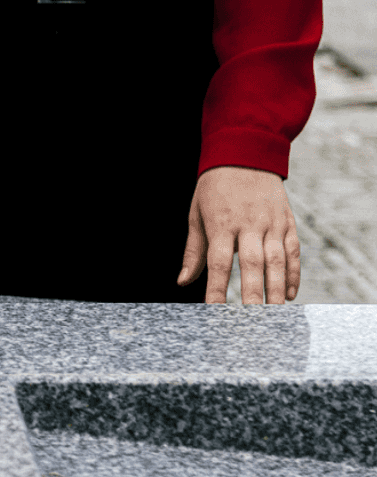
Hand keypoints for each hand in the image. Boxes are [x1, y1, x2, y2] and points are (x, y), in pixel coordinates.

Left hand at [178, 165, 300, 303]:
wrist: (244, 155)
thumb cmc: (214, 189)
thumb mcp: (196, 214)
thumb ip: (193, 250)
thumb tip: (183, 281)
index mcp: (221, 223)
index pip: (218, 262)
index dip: (216, 288)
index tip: (214, 311)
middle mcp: (249, 224)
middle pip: (252, 264)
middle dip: (252, 294)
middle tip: (252, 321)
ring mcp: (272, 223)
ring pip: (277, 260)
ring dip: (276, 289)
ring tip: (274, 314)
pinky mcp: (287, 221)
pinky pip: (293, 251)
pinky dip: (293, 274)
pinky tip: (290, 294)